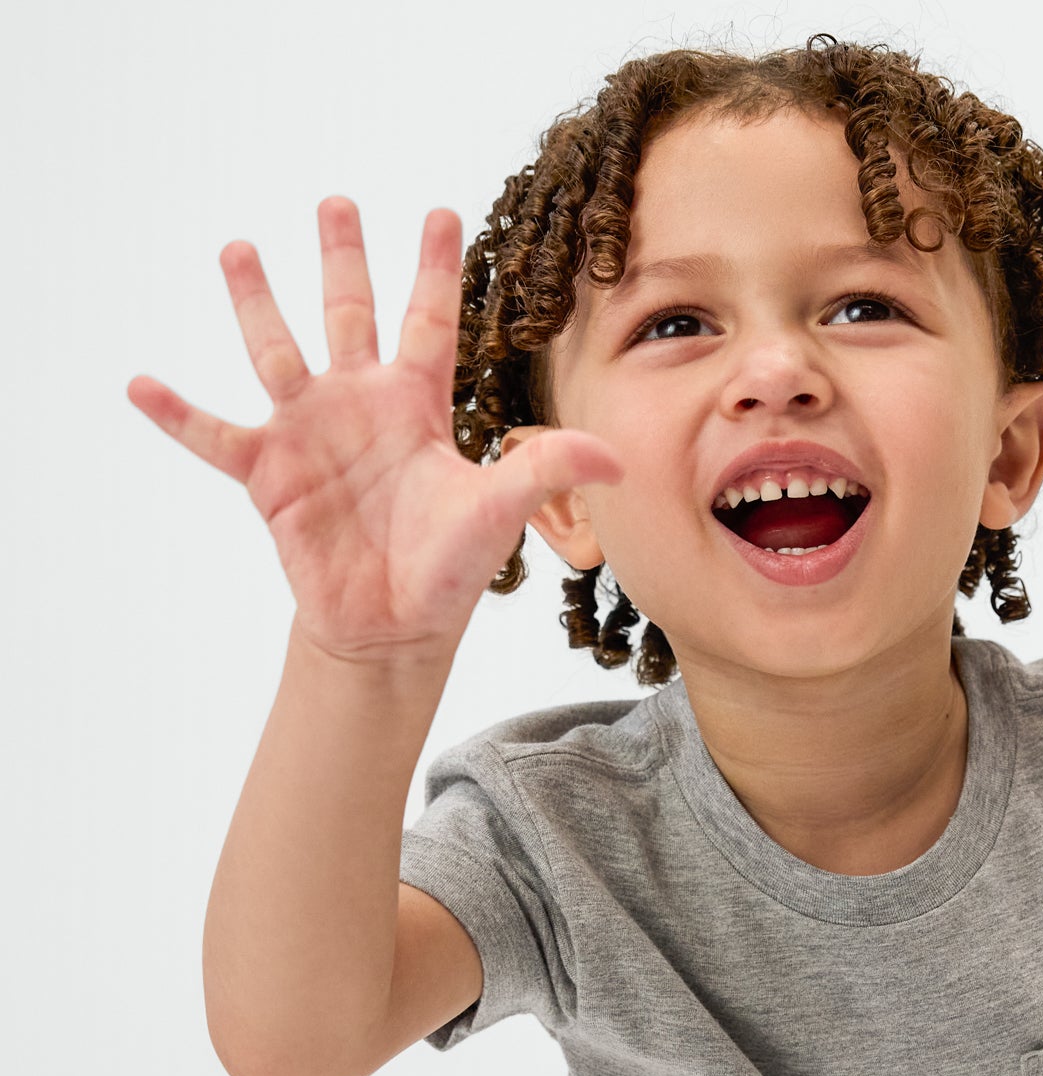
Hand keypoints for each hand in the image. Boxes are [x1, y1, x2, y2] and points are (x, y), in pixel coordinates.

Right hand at [127, 196, 622, 664]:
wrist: (396, 625)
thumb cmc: (448, 567)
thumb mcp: (501, 512)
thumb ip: (548, 472)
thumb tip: (618, 459)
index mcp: (417, 406)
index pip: (428, 322)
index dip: (434, 269)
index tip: (441, 208)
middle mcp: (360, 405)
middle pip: (349, 314)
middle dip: (343, 258)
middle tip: (336, 199)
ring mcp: (310, 434)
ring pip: (277, 352)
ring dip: (256, 303)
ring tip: (238, 248)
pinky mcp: (269, 475)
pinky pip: (214, 436)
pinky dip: (178, 414)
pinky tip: (140, 383)